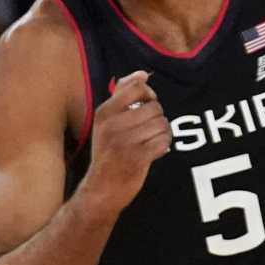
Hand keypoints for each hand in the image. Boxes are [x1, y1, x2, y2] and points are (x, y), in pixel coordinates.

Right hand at [81, 71, 170, 216]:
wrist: (100, 191)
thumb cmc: (107, 154)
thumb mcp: (106, 123)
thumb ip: (122, 95)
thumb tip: (141, 73)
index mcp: (104, 114)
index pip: (137, 87)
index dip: (148, 95)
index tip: (143, 108)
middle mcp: (112, 126)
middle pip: (155, 107)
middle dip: (156, 119)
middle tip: (143, 133)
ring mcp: (124, 142)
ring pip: (162, 124)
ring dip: (160, 134)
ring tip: (147, 143)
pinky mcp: (137, 158)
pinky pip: (164, 141)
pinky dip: (163, 147)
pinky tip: (152, 152)